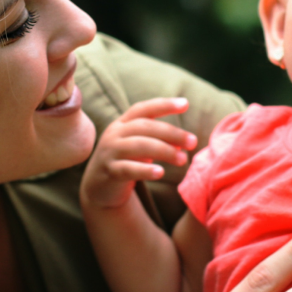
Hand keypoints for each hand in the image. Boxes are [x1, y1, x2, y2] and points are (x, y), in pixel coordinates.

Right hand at [81, 98, 198, 209]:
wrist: (99, 188)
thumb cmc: (126, 161)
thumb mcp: (140, 147)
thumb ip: (159, 141)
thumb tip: (184, 143)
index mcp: (122, 123)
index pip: (143, 109)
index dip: (163, 105)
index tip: (185, 104)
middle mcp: (114, 134)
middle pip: (145, 127)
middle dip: (171, 133)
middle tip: (193, 142)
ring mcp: (110, 152)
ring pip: (139, 146)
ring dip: (164, 150)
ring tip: (183, 159)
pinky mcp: (109, 172)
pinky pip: (128, 169)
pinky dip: (145, 170)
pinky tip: (161, 173)